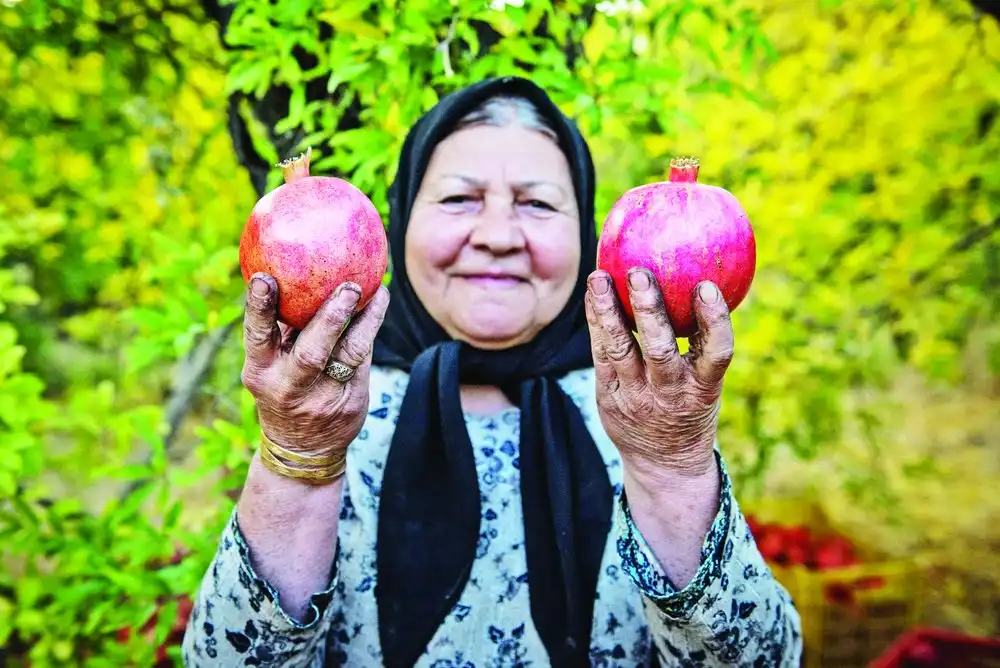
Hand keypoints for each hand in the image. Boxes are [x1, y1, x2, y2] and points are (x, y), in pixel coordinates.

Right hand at [240, 272, 389, 459]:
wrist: (303, 450)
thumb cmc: (284, 388)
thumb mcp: (270, 367)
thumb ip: (280, 330)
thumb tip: (292, 272)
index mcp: (261, 371)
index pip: (256, 336)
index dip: (259, 308)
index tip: (264, 278)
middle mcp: (289, 386)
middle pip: (311, 352)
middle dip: (330, 319)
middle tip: (349, 287)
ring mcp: (323, 398)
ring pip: (348, 355)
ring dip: (364, 321)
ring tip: (377, 290)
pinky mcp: (350, 402)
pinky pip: (363, 359)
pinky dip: (371, 328)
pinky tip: (379, 302)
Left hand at [584, 267, 733, 479]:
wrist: (664, 464)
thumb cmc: (690, 407)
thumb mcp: (708, 383)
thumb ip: (704, 343)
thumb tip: (703, 280)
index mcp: (704, 388)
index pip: (716, 353)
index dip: (714, 321)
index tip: (707, 287)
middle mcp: (670, 393)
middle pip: (660, 350)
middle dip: (649, 311)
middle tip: (640, 273)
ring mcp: (636, 397)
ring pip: (621, 351)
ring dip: (609, 312)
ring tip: (600, 278)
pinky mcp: (609, 398)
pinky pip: (601, 356)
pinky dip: (597, 323)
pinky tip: (593, 296)